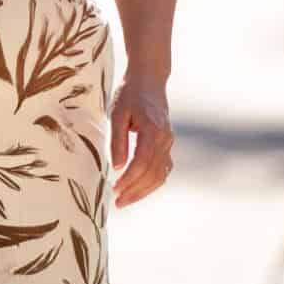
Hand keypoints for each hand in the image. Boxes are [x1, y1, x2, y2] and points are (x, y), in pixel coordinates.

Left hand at [110, 75, 172, 208]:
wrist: (149, 81)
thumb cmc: (129, 95)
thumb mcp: (117, 113)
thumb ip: (117, 140)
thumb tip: (117, 167)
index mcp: (153, 131)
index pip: (142, 163)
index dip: (129, 179)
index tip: (114, 190)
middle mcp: (165, 139)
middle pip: (153, 173)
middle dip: (135, 190)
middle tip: (117, 203)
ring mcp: (168, 143)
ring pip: (161, 174)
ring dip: (144, 190)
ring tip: (125, 200)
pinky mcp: (167, 145)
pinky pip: (163, 169)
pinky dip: (151, 182)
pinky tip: (137, 189)